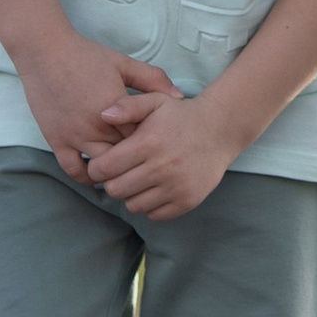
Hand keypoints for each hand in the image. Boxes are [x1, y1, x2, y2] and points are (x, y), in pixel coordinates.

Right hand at [12, 33, 176, 179]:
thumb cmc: (86, 56)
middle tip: (145, 160)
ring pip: (102, 168)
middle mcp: (96, 126)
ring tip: (126, 170)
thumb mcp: (123, 63)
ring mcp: (75, 137)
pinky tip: (98, 175)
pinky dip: (87, 177)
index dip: (152, 142)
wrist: (45, 53)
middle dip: (137, 159)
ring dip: (115, 171)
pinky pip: (74, 170)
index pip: (143, 138)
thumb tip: (179, 97)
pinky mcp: (57, 141)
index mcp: (117, 108)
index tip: (158, 142)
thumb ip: (152, 79)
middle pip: (126, 157)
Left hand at [83, 87, 233, 223]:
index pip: (104, 168)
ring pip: (133, 206)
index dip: (97, 168)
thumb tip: (102, 115)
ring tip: (138, 179)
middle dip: (111, 182)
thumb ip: (127, 106)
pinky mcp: (187, 201)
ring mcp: (175, 187)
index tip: (103, 163)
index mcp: (148, 143)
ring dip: (131, 195)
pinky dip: (150, 205)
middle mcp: (161, 168)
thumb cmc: (181, 115)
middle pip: (115, 190)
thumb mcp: (155, 101)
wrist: (219, 130)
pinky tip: (154, 188)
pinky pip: (154, 215)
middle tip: (120, 172)